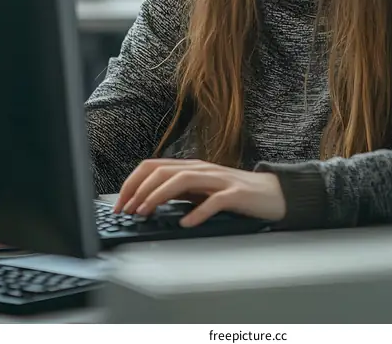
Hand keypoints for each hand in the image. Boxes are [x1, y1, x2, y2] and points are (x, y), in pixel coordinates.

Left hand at [113, 159, 286, 226]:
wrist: (271, 193)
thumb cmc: (233, 193)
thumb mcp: (200, 190)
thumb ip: (178, 192)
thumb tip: (146, 202)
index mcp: (190, 167)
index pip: (153, 166)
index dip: (132, 183)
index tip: (120, 204)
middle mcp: (202, 168)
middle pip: (164, 170)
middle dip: (140, 190)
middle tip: (127, 210)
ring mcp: (219, 179)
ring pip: (183, 179)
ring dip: (160, 195)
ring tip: (146, 212)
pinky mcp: (235, 193)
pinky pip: (214, 201)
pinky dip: (197, 212)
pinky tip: (186, 224)